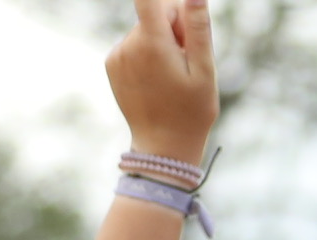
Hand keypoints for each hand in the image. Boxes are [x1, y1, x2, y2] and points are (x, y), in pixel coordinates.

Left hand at [107, 0, 216, 165]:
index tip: (182, 19)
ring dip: (161, 44)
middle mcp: (128, 44)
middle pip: (154, 15)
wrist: (162, 147)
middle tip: (188, 61)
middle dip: (174, 29)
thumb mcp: (204, 71)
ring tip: (173, 77)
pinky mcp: (112, 64)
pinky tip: (157, 81)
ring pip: (145, 32)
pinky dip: (147, 56)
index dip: (171, 5)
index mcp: (152, 42)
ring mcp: (117, 54)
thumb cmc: (190, 112)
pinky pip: (134, 46)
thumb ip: (198, 29)